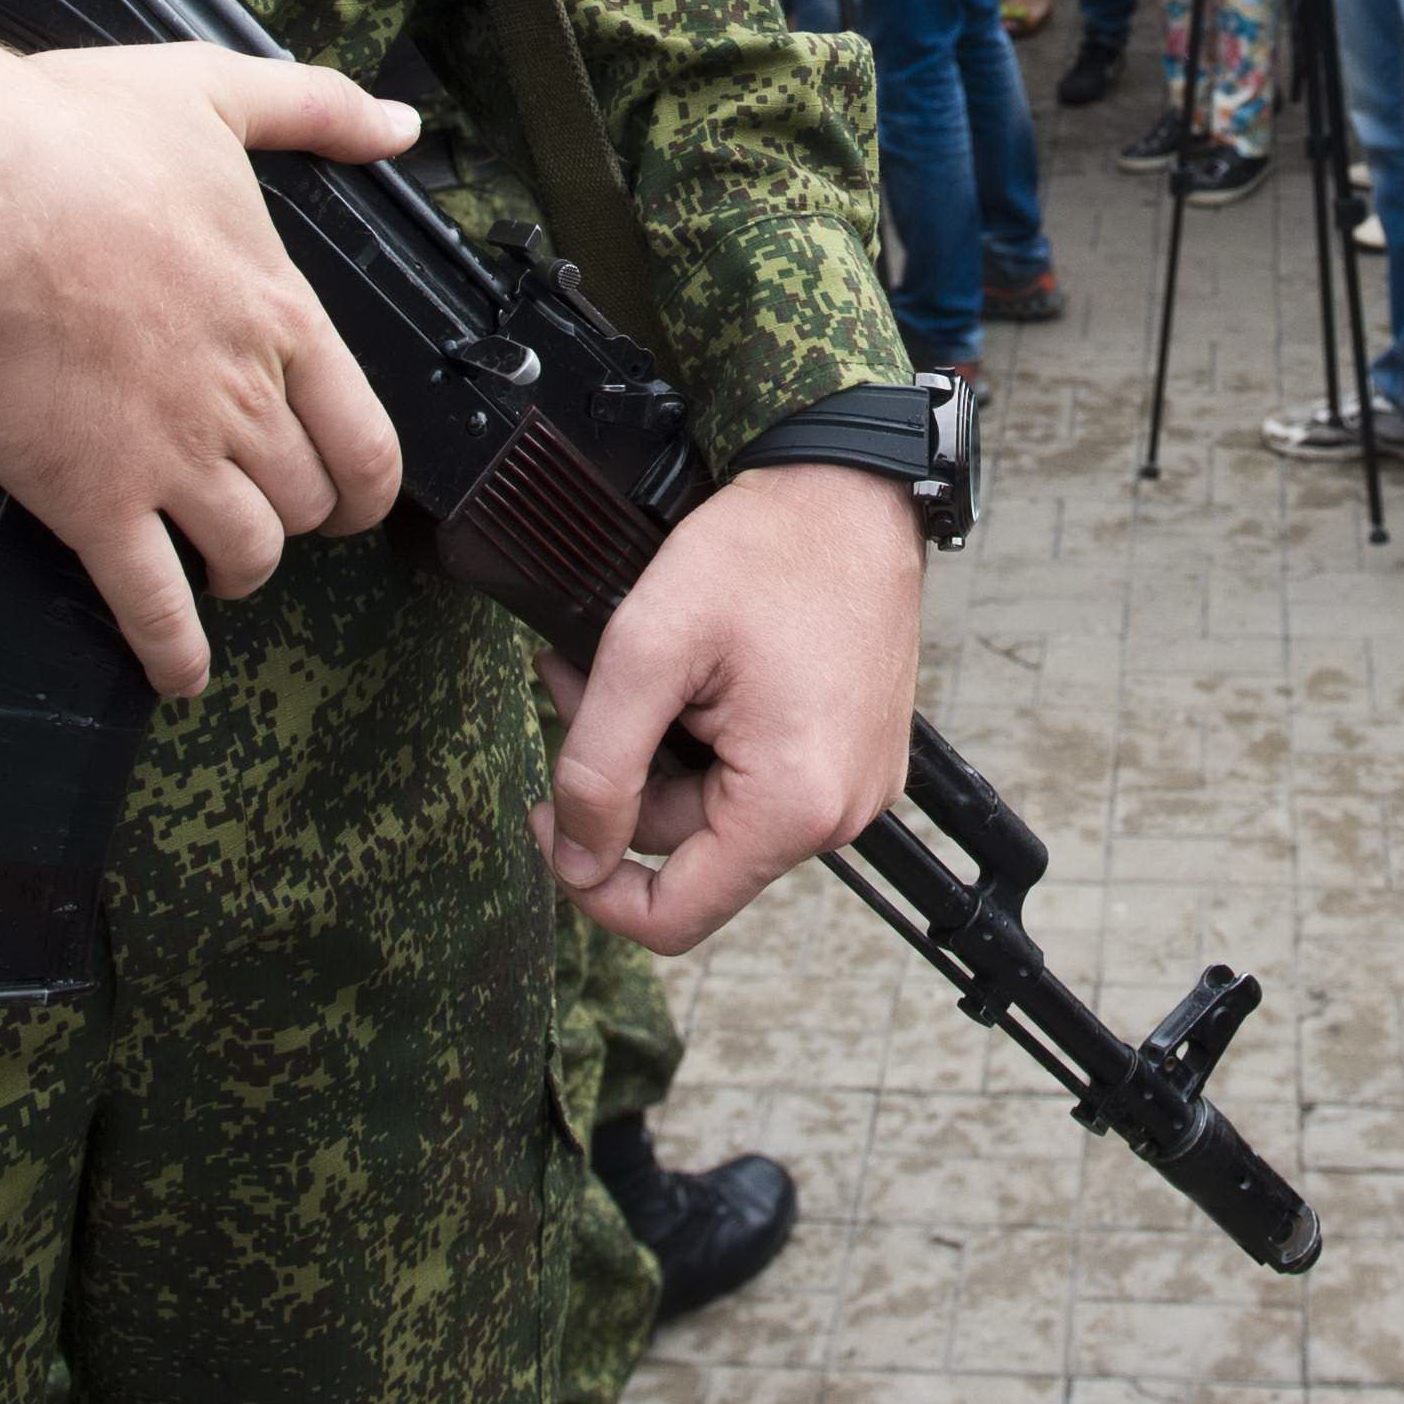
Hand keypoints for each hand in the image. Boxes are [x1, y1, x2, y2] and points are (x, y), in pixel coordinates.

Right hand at [0, 35, 413, 697]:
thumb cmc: (77, 136)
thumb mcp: (215, 91)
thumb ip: (314, 110)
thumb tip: (398, 123)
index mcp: (281, 313)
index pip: (366, 431)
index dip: (368, 482)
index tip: (356, 498)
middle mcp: (245, 398)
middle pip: (309, 499)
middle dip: (299, 519)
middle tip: (270, 521)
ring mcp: (173, 457)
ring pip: (248, 553)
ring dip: (241, 572)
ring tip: (218, 575)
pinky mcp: (92, 499)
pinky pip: (152, 603)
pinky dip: (174, 650)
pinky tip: (178, 674)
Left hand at [535, 460, 924, 952]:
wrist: (851, 486)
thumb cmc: (765, 550)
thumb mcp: (649, 648)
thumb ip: (599, 767)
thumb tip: (575, 860)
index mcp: (794, 806)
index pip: (672, 918)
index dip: (589, 884)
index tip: (548, 815)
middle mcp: (840, 814)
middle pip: (688, 850)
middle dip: (618, 778)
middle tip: (573, 686)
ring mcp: (854, 783)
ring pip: (715, 809)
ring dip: (654, 749)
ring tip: (618, 666)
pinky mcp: (855, 752)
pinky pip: (757, 777)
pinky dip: (702, 734)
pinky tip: (680, 673)